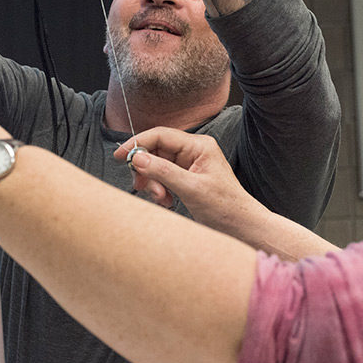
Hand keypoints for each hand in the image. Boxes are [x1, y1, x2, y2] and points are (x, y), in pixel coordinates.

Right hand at [113, 128, 266, 234]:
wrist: (241, 227)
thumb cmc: (225, 207)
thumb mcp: (191, 189)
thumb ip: (163, 172)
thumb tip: (138, 158)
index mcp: (199, 146)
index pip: (161, 135)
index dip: (138, 143)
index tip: (121, 156)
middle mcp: (193, 151)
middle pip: (156, 150)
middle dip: (147, 170)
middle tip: (142, 187)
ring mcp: (190, 164)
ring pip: (157, 165)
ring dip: (153, 183)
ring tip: (161, 199)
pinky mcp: (187, 178)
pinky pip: (163, 177)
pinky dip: (160, 189)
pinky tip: (167, 201)